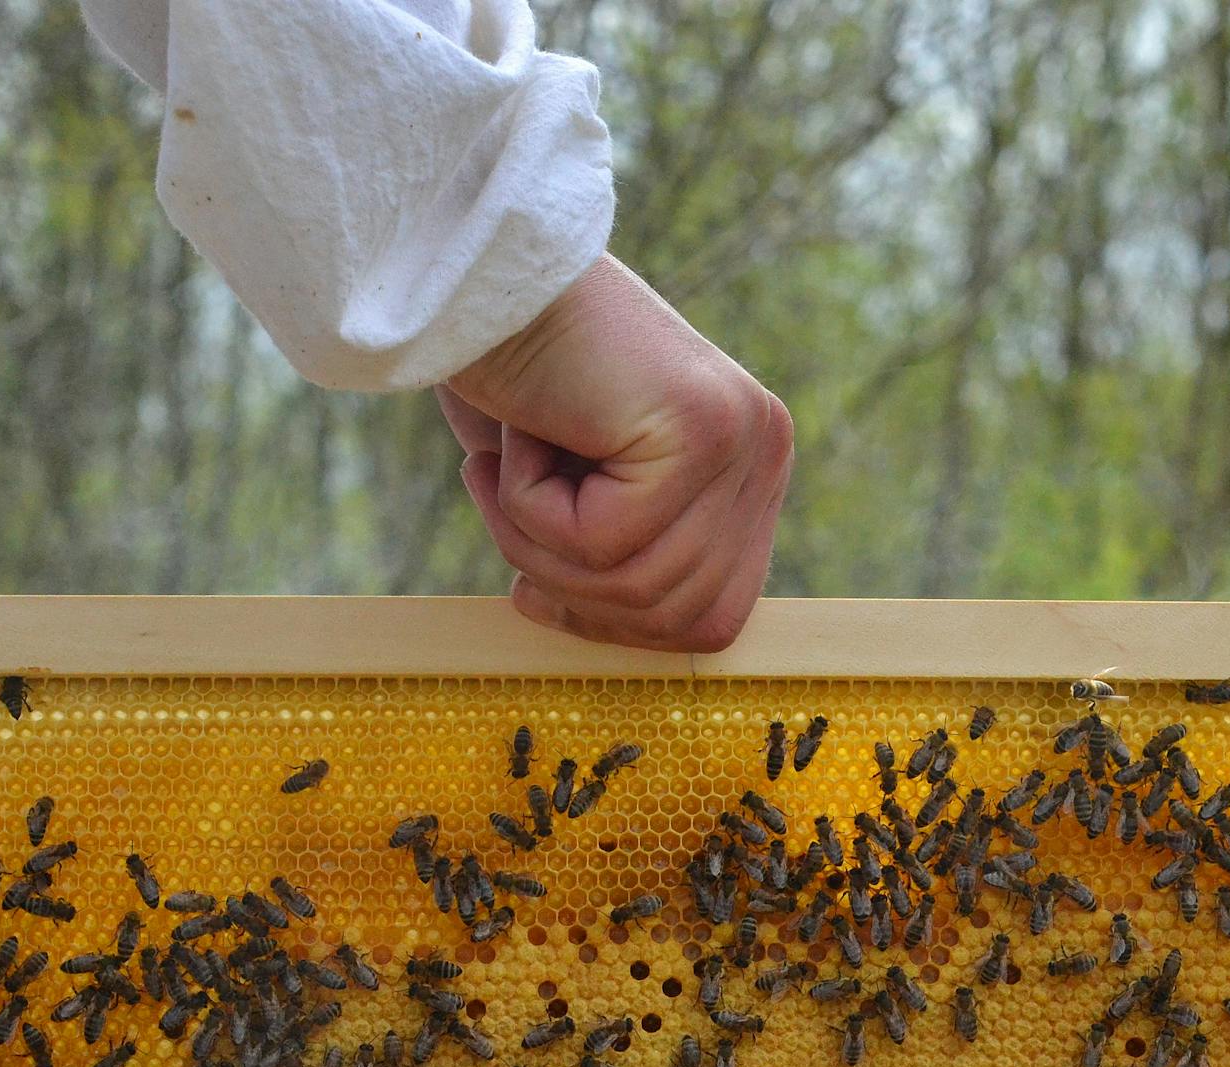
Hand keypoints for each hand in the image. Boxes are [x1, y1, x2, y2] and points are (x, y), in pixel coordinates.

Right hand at [436, 254, 792, 652]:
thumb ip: (617, 559)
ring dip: (538, 544)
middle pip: (685, 618)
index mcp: (746, 470)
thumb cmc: (508, 374)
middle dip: (574, 591)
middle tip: (505, 508)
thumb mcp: (575, 490)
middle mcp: (761, 451)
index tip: (536, 593)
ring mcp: (741, 437)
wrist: (467, 271)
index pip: (711, 616)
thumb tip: (611, 633)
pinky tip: (519, 431)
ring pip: (639, 585)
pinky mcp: (700, 426)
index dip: (619, 628)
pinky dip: (530, 506)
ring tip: (503, 464)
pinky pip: (603, 541)